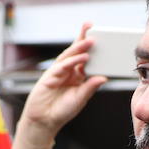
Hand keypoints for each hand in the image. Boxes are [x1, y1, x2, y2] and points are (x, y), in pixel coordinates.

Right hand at [5, 23, 108, 148]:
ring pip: (68, 57)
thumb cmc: (62, 111)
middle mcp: (67, 72)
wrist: (44, 122)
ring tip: (90, 40)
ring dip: (79, 47)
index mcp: (76, 76)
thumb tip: (104, 77)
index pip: (85, 58)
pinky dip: (72, 62)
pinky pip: (62, 67)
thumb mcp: (80, 99)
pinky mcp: (49, 78)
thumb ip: (90, 87)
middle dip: (83, 39)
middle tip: (92, 27)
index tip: (101, 37)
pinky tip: (82, 57)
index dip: (90, 47)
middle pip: (76, 52)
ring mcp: (57, 73)